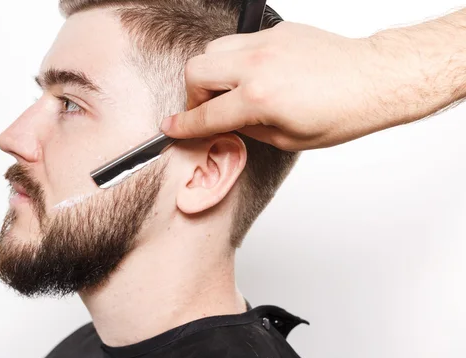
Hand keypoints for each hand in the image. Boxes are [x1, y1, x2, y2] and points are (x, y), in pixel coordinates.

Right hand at [160, 22, 402, 150]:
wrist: (373, 80)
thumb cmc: (341, 112)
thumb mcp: (288, 139)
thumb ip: (247, 128)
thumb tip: (226, 122)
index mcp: (259, 98)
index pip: (206, 114)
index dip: (183, 125)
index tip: (171, 127)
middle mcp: (257, 65)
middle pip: (195, 71)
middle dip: (193, 95)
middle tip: (209, 108)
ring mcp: (266, 43)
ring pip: (213, 49)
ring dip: (212, 72)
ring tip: (230, 89)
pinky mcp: (277, 32)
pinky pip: (240, 41)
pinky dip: (237, 59)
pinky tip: (255, 74)